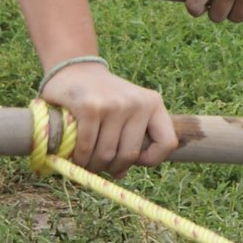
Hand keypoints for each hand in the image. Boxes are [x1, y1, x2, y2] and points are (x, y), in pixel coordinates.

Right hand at [38, 62, 176, 177]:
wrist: (75, 69)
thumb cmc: (103, 98)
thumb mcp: (128, 111)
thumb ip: (130, 138)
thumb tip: (122, 174)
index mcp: (153, 103)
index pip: (167, 142)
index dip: (152, 159)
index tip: (134, 160)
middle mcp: (137, 103)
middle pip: (129, 155)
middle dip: (112, 168)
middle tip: (100, 166)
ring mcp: (114, 104)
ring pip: (106, 155)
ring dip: (92, 165)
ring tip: (86, 162)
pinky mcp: (90, 107)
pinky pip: (87, 146)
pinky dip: (79, 158)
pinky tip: (74, 156)